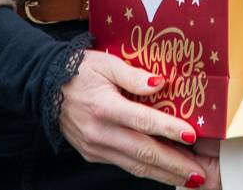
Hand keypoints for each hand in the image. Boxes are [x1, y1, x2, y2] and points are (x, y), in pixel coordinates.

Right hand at [59, 51, 208, 186]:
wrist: (43, 87)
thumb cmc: (79, 70)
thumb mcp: (106, 63)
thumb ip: (134, 74)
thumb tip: (161, 83)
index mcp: (104, 106)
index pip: (142, 121)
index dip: (168, 129)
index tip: (191, 135)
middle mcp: (100, 132)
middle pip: (143, 152)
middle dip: (174, 165)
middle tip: (198, 173)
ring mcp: (95, 147)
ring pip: (135, 166)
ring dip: (164, 174)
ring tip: (189, 178)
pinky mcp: (92, 154)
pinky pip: (124, 165)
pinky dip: (146, 169)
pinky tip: (164, 170)